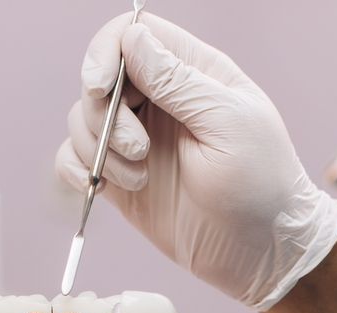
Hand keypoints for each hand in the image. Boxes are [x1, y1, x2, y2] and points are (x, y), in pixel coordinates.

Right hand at [56, 13, 336, 310]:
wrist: (261, 253)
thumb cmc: (261, 185)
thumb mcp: (227, 124)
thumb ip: (178, 81)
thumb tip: (132, 38)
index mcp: (193, 73)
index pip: (132, 34)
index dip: (106, 53)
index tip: (100, 87)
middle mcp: (161, 101)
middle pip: (99, 77)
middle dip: (102, 112)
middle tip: (137, 150)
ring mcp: (137, 140)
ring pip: (82, 119)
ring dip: (98, 149)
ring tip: (139, 178)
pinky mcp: (121, 178)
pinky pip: (75, 159)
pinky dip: (79, 171)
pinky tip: (107, 191)